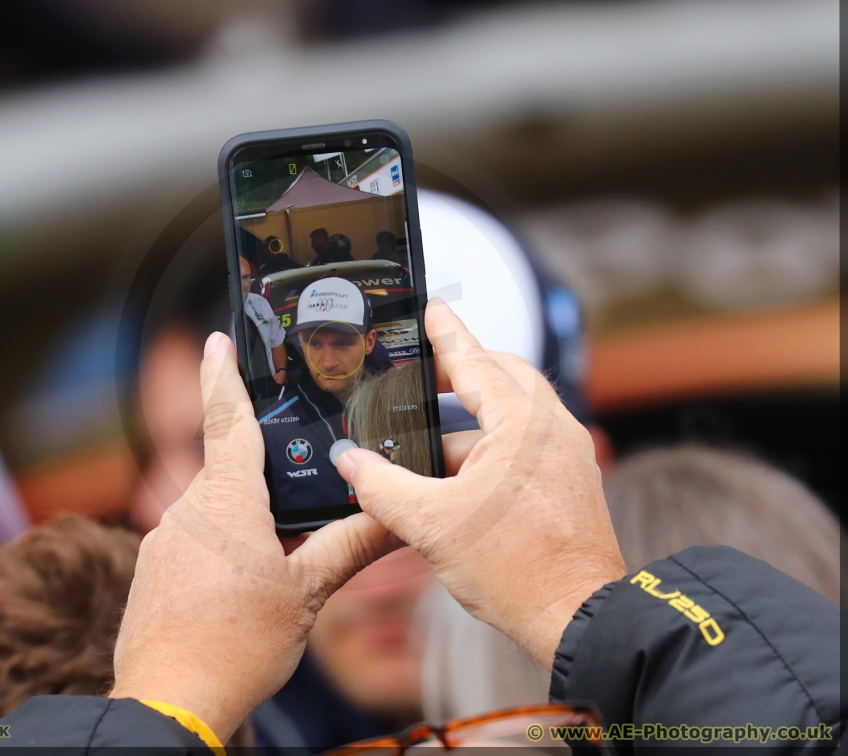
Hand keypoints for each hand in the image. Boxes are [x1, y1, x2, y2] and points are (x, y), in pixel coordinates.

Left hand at [110, 334, 399, 740]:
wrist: (172, 702)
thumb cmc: (238, 647)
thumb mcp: (307, 594)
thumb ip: (350, 545)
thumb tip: (396, 513)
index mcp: (227, 501)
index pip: (228, 420)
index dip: (223, 374)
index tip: (216, 339)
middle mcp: (187, 510)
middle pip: (229, 471)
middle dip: (260, 478)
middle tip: (293, 497)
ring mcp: (163, 541)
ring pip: (213, 511)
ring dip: (244, 524)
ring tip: (272, 567)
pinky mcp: (153, 570)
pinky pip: (192, 541)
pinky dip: (220, 551)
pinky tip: (239, 591)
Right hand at [337, 300, 625, 669]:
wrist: (579, 619)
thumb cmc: (517, 569)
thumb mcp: (431, 524)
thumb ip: (382, 486)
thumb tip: (350, 463)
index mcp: (523, 424)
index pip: (475, 361)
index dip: (447, 334)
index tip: (434, 308)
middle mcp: (552, 431)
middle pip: (504, 378)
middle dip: (464, 373)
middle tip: (428, 371)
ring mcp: (567, 458)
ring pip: (513, 418)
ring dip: (470, 424)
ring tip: (424, 447)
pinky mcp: (569, 485)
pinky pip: (524, 448)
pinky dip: (489, 450)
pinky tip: (458, 480)